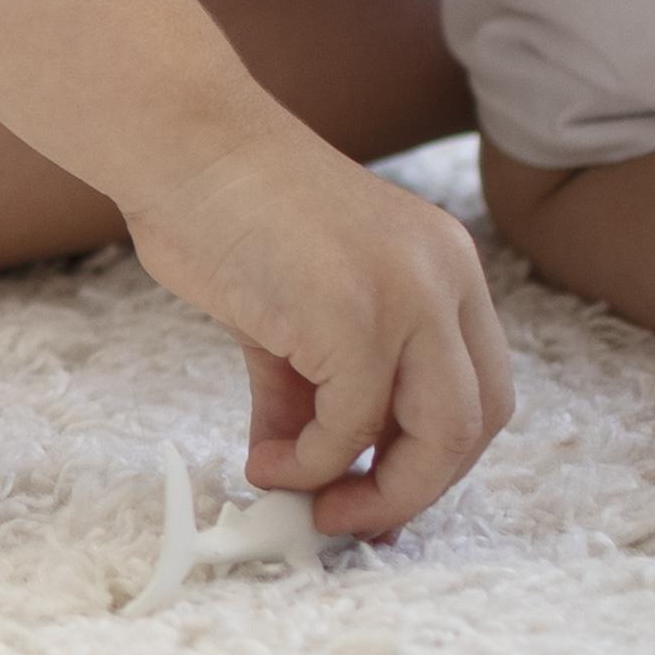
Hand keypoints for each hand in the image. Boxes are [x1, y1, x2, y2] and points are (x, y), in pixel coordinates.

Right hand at [124, 120, 516, 540]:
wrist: (177, 139)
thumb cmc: (222, 206)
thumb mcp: (292, 301)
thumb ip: (309, 381)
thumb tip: (296, 465)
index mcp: (444, 265)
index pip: (477, 386)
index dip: (433, 454)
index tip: (373, 488)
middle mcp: (446, 279)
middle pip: (476, 422)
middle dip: (414, 487)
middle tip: (346, 514)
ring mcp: (409, 297)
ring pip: (439, 437)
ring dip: (377, 493)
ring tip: (306, 501)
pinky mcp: (356, 319)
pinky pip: (349, 427)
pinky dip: (309, 462)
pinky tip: (265, 458)